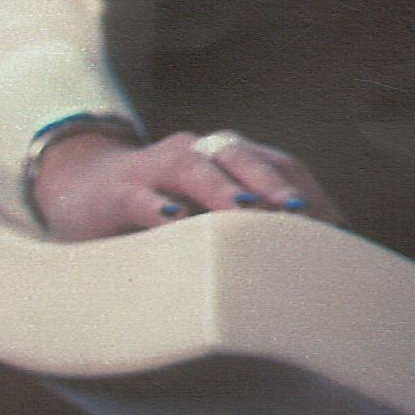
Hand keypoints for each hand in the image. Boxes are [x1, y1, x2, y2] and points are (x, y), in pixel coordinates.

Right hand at [30, 128, 344, 240]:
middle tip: (301, 215)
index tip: (336, 227)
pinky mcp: (117, 190)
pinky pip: (138, 195)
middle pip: (241, 156)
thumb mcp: (208, 216)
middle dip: (273, 183)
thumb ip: (252, 228)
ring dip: (222, 188)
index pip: (275, 163)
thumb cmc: (159, 211)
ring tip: (247, 211)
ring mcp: (154, 168)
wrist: (78, 191)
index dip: (305, 189)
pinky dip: (156, 206)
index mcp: (225, 157)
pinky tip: (173, 221)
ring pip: (193, 166)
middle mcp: (195, 152)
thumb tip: (313, 262)